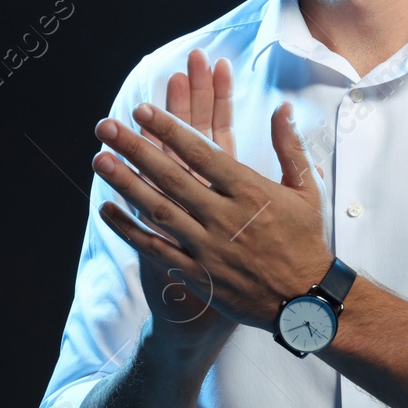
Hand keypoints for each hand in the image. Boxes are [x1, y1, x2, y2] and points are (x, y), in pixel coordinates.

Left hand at [95, 99, 332, 332]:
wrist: (306, 300)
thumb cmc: (306, 239)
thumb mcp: (307, 189)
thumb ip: (290, 146)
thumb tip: (283, 108)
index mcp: (251, 192)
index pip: (201, 153)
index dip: (169, 129)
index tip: (142, 111)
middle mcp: (225, 217)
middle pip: (171, 177)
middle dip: (135, 149)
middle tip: (106, 127)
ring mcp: (208, 248)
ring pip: (158, 211)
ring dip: (126, 184)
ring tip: (100, 160)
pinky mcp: (198, 275)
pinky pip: (157, 250)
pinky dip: (130, 231)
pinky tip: (107, 211)